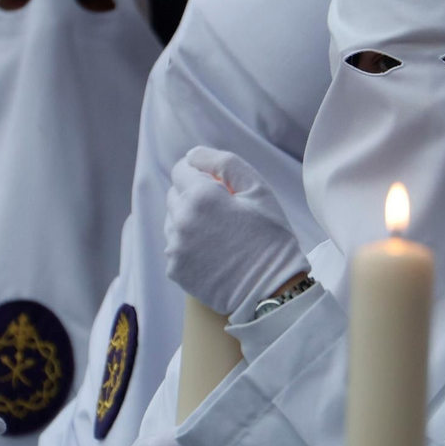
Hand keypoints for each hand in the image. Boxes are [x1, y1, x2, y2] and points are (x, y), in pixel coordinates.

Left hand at [163, 147, 307, 316]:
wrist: (271, 290)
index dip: (200, 173)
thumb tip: (192, 155)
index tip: (219, 186)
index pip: (181, 169)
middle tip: (224, 213)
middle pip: (175, 194)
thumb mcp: (257, 189)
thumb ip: (223, 162)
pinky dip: (189, 245)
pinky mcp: (175, 270)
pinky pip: (175, 246)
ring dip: (189, 221)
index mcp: (200, 196)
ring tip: (219, 235)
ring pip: (173, 221)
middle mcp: (180, 220)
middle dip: (194, 196)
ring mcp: (175, 247)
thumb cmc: (270, 236)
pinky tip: (213, 253)